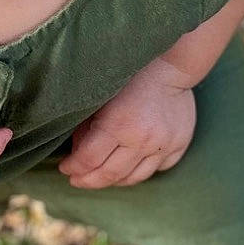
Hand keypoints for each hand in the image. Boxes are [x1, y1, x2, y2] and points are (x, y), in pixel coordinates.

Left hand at [57, 59, 195, 189]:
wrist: (171, 64)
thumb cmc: (130, 75)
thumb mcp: (100, 96)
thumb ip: (85, 126)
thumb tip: (77, 152)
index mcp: (118, 125)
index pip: (88, 160)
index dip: (73, 168)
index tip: (65, 168)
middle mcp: (142, 140)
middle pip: (110, 175)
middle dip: (88, 180)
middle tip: (77, 179)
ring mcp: (163, 145)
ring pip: (134, 178)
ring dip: (114, 180)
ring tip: (101, 176)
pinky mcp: (179, 145)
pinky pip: (157, 169)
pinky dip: (141, 170)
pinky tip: (130, 166)